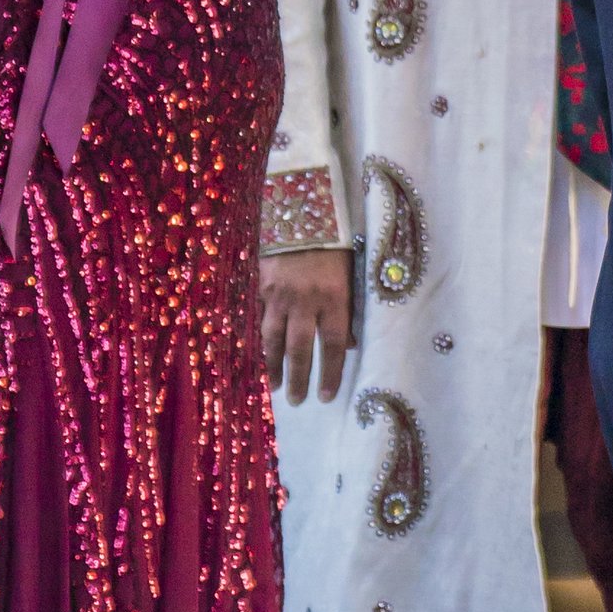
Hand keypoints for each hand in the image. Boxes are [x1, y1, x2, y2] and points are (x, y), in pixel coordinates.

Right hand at [260, 245, 352, 402]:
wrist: (301, 210)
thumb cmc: (334, 242)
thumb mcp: (351, 272)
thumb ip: (349, 307)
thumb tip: (349, 344)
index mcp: (334, 296)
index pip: (333, 344)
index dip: (331, 372)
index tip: (327, 396)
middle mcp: (306, 300)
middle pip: (301, 349)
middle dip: (299, 378)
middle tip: (298, 401)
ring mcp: (280, 295)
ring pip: (275, 339)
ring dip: (275, 366)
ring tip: (276, 387)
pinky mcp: (262, 287)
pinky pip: (261, 320)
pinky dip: (261, 341)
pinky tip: (262, 355)